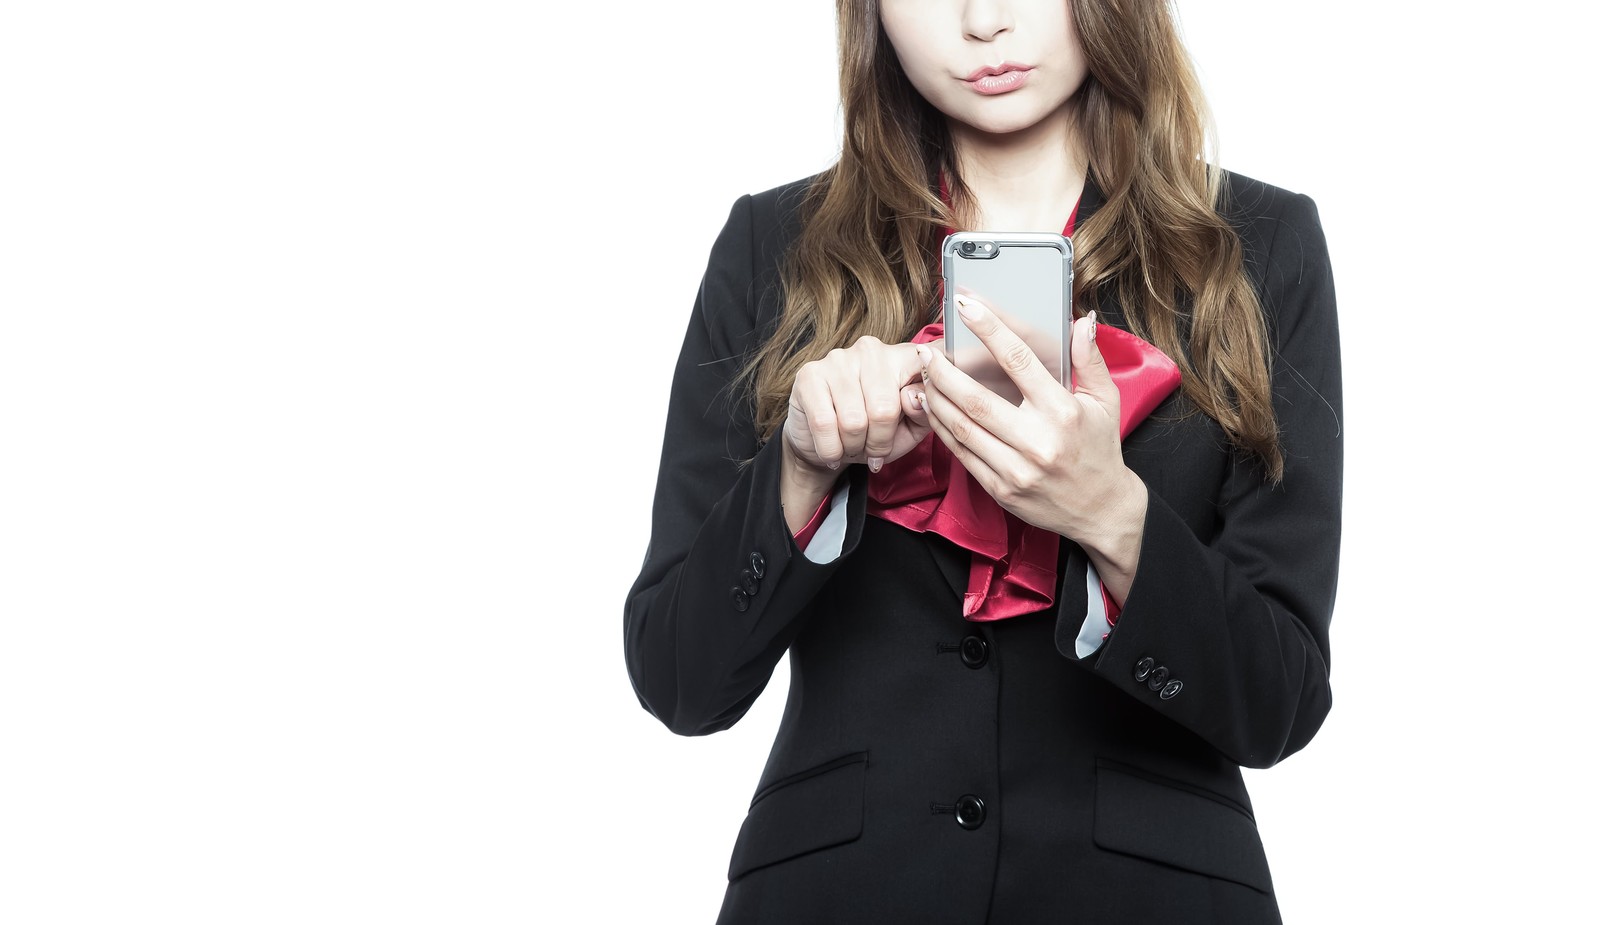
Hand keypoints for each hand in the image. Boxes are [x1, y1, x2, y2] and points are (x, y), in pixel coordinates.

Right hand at [783, 335, 934, 481]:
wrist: (825, 446)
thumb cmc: (873, 434)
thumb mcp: (911, 428)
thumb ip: (925, 411)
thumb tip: (916, 396)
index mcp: (903, 356)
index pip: (927, 368)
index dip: (924, 403)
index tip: (917, 417)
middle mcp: (871, 349)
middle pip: (885, 408)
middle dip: (880, 442)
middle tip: (873, 449)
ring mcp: (837, 359)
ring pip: (856, 420)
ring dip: (855, 447)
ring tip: (853, 446)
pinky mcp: (809, 376)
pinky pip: (826, 424)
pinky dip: (832, 449)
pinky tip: (834, 448)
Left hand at [915, 296, 1145, 590]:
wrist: (1100, 510)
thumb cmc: (1101, 449)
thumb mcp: (1106, 401)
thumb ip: (1089, 359)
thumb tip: (1082, 321)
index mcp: (1063, 412)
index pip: (1019, 361)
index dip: (990, 329)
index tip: (966, 305)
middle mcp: (1037, 441)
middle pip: (976, 399)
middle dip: (943, 371)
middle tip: (925, 351)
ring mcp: (1015, 469)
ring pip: (962, 428)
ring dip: (936, 399)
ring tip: (923, 377)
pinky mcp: (1000, 489)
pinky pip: (961, 454)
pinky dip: (942, 429)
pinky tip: (932, 408)